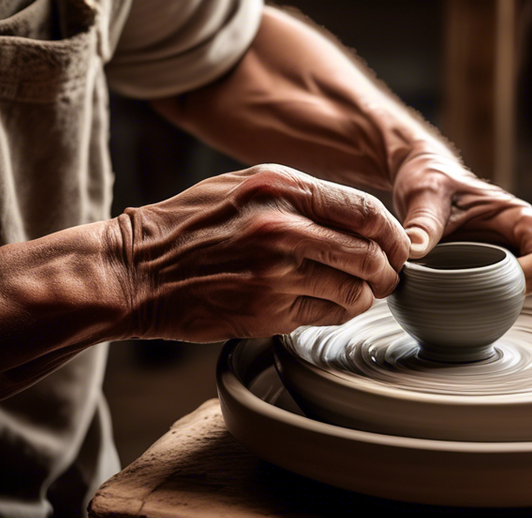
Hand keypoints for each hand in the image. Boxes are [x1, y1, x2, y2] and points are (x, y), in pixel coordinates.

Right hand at [116, 164, 409, 341]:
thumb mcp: (245, 186)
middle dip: (387, 270)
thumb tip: (362, 218)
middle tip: (386, 277)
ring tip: (355, 293)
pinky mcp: (268, 312)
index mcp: (281, 187)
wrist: (134, 271)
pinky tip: (325, 306)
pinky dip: (337, 313)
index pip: (367, 211)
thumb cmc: (191, 227)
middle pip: (370, 254)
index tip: (397, 246)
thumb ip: (303, 196)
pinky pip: (328, 316)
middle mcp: (283, 227)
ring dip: (364, 296)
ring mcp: (276, 273)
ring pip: (355, 291)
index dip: (393, 234)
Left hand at [393, 151, 531, 292]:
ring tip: (472, 295)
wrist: (423, 178)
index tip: (496, 282)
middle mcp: (522, 233)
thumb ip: (423, 222)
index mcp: (516, 214)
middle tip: (483, 293)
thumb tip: (413, 252)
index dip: (531, 274)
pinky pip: (513, 284)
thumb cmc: (431, 179)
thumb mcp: (424, 195)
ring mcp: (513, 248)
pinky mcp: (499, 260)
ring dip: (509, 294)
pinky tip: (468, 297)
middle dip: (523, 287)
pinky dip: (497, 296)